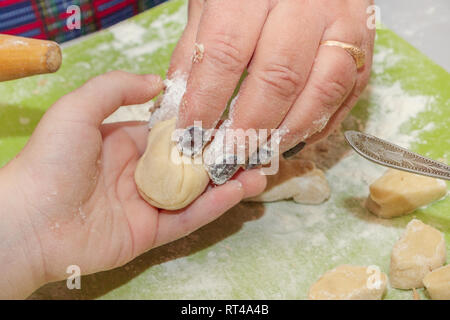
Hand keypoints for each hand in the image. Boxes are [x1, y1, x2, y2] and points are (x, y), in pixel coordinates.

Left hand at [0, 71, 265, 297]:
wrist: (31, 221)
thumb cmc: (53, 159)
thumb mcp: (79, 109)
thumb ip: (117, 88)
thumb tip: (159, 82)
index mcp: (126, 143)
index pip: (173, 131)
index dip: (201, 124)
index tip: (233, 116)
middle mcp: (140, 172)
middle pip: (190, 162)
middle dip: (222, 155)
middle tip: (255, 147)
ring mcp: (147, 204)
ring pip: (196, 192)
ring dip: (228, 182)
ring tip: (260, 171)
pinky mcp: (150, 233)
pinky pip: (188, 219)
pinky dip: (214, 206)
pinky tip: (238, 191)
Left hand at [170, 0, 374, 151]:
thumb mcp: (210, 3)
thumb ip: (194, 51)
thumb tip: (178, 108)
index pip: (226, 53)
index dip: (206, 101)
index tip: (192, 135)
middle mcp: (306, 3)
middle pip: (278, 78)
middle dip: (249, 128)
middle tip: (227, 159)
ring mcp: (343, 23)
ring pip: (321, 91)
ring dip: (287, 133)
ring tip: (258, 155)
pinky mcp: (366, 43)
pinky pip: (347, 94)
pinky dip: (318, 125)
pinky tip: (290, 139)